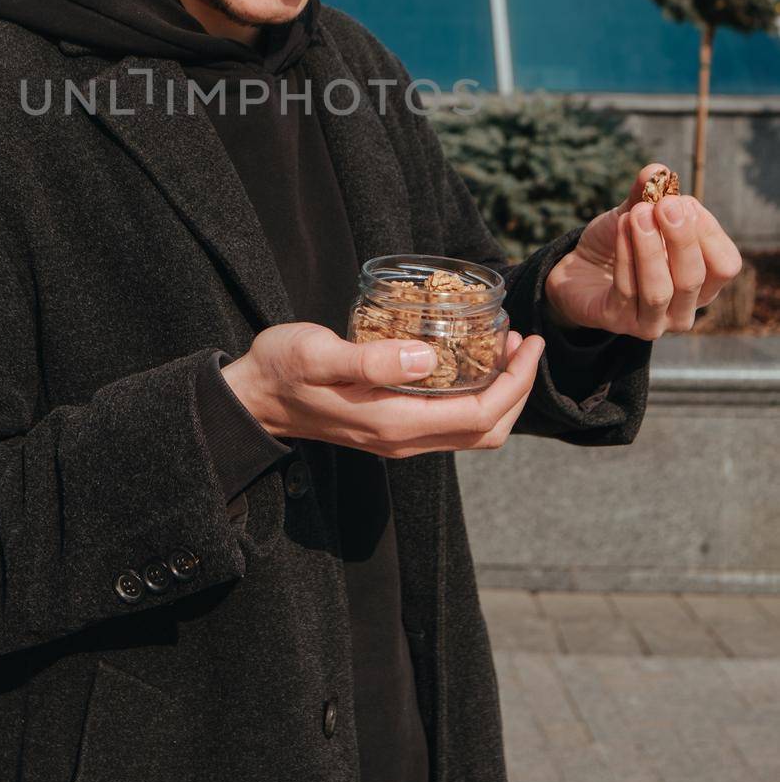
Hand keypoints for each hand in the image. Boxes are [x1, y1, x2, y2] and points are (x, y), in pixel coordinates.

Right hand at [222, 323, 545, 458]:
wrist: (253, 398)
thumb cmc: (282, 368)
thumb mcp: (319, 354)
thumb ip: (371, 359)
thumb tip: (427, 358)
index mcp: (394, 422)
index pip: (480, 414)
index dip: (514, 382)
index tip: (527, 342)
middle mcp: (403, 439)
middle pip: (487, 431)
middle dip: (516, 389)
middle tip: (523, 342)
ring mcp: (398, 438)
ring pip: (472, 431)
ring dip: (499, 393)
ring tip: (504, 348)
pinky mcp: (390, 429)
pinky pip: (451, 422)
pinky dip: (475, 396)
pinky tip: (468, 362)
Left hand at [544, 160, 743, 340]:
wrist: (577, 268)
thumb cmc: (619, 242)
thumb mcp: (635, 213)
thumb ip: (648, 194)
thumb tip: (657, 170)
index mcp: (702, 284)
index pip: (724, 264)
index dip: (707, 231)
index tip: (682, 201)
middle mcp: (683, 309)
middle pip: (696, 278)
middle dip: (681, 238)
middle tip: (666, 204)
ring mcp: (652, 321)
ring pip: (660, 289)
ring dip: (650, 248)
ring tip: (638, 214)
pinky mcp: (618, 322)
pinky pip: (626, 290)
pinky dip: (625, 255)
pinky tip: (620, 227)